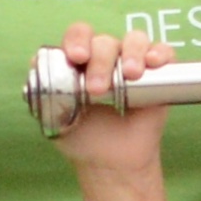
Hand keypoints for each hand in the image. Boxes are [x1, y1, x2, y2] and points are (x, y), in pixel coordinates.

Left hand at [37, 24, 171, 178]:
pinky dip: (159, 53)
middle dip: (100, 61)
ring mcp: (133, 63)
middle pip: (104, 41)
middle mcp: (106, 57)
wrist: (112, 163)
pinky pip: (163, 52)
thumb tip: (36, 63)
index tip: (77, 57)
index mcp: (80, 62)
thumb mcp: (53, 117)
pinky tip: (153, 63)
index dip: (77, 40)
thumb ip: (42, 91)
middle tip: (98, 90)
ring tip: (130, 76)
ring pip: (134, 40)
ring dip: (131, 53)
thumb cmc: (82, 138)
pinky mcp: (159, 75)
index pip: (78, 36)